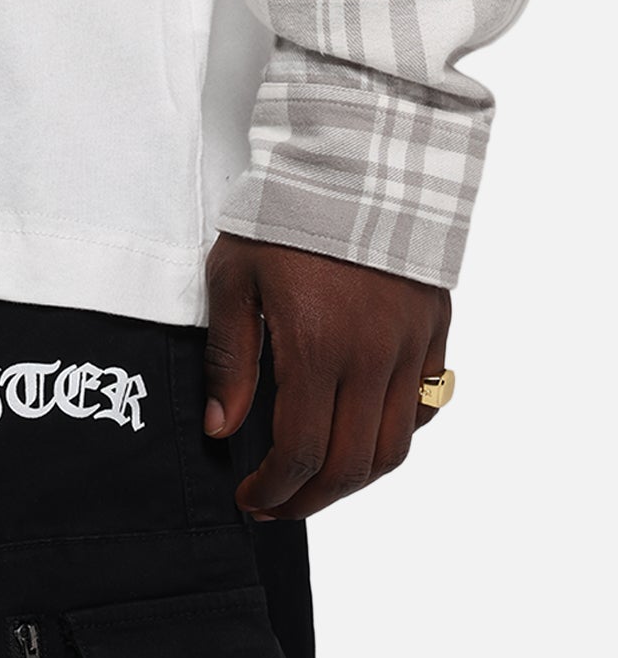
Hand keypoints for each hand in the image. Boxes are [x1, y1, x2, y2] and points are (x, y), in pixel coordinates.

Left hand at [203, 233, 451, 520]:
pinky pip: (425, 405)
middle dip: (309, 500)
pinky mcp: (435, 329)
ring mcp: (410, 345)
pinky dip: (395, 435)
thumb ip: (229, 361)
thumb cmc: (286, 212)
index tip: (251, 499)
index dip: (273, 491)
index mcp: (318, 349)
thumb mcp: (234, 281)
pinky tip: (359, 434)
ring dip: (353, 479)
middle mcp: (372, 356)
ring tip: (316, 481)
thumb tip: (222, 427)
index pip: (301, 454)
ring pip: (394, 447)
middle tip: (277, 504)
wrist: (359, 152)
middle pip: (350, 466)